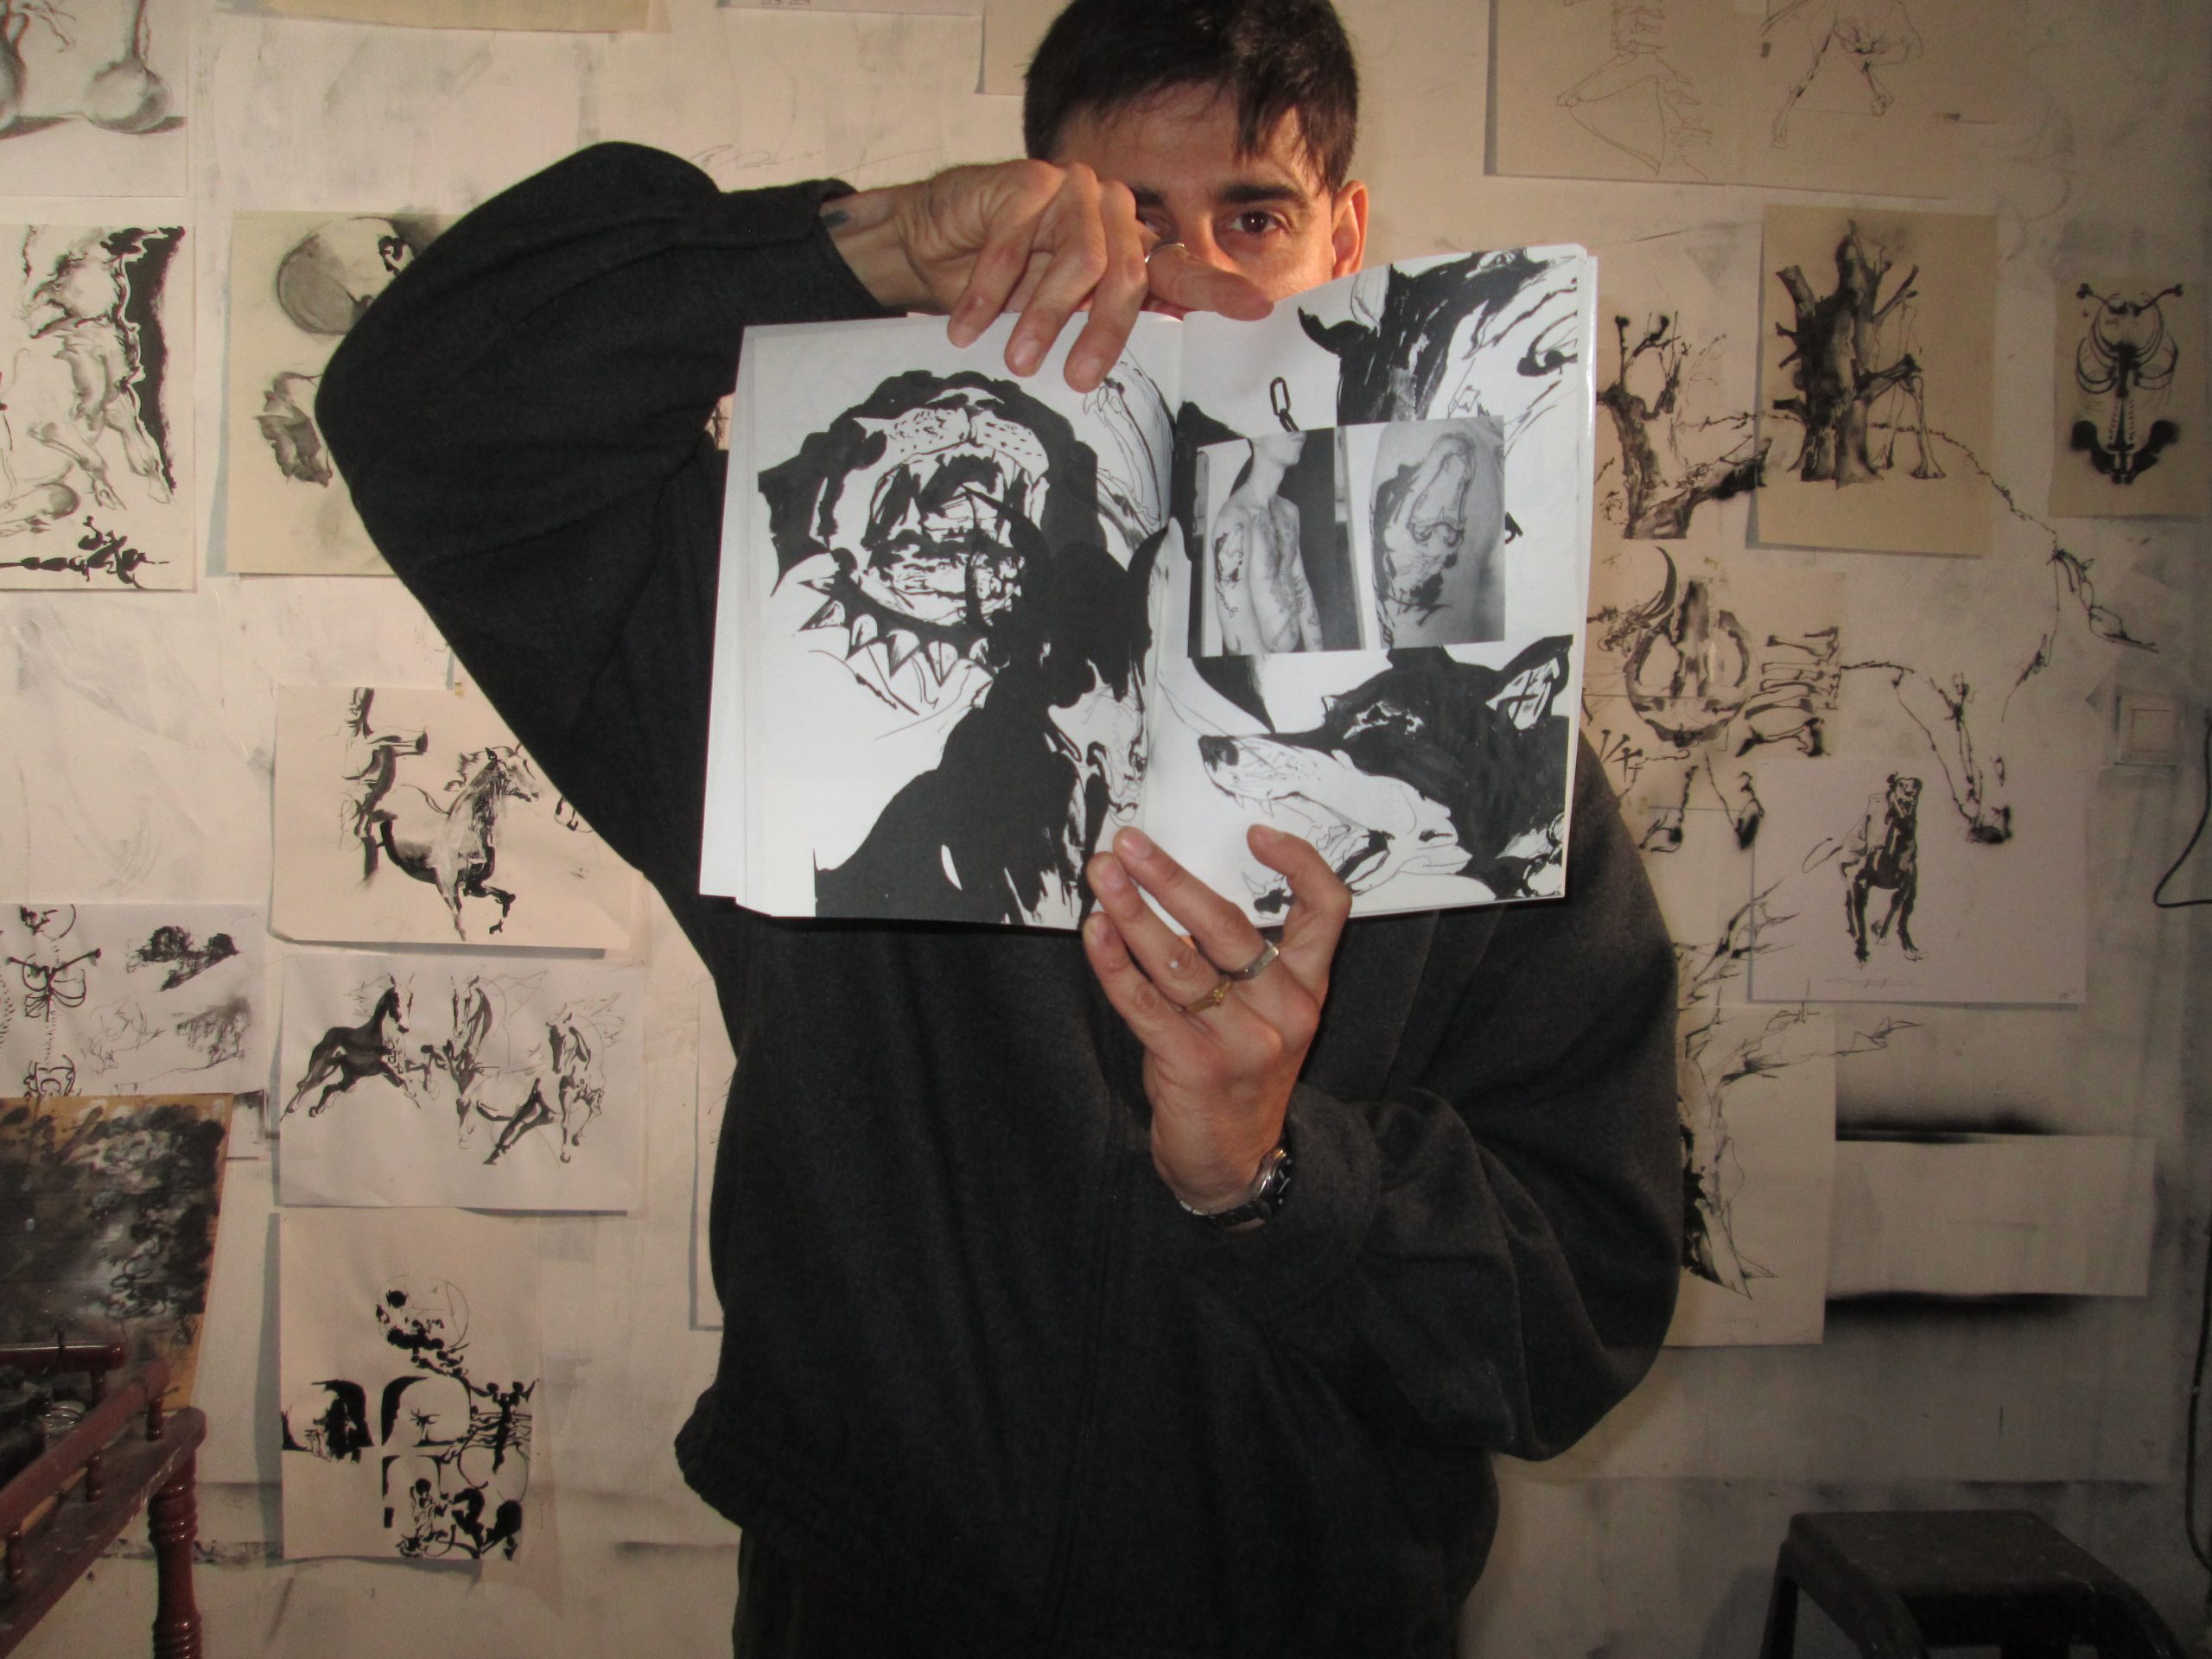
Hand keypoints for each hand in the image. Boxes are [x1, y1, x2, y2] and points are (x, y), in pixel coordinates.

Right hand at [824, 160, 1270, 392]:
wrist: (933, 245)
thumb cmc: (1002, 295)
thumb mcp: (1054, 322)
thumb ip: (1096, 337)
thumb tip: (1148, 389)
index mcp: (1132, 253)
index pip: (1182, 273)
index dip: (1217, 290)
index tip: (1256, 310)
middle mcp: (1114, 218)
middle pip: (1129, 274)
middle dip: (1104, 332)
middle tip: (1079, 379)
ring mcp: (1075, 193)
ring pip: (1080, 257)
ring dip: (1044, 316)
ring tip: (1018, 359)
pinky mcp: (1029, 182)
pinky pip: (1019, 243)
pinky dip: (990, 291)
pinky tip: (966, 325)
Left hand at [1083, 824, 1350, 1212]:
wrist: (1235, 1165)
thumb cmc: (1237, 1075)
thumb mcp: (1263, 1015)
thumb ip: (1240, 961)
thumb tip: (1175, 888)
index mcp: (1306, 986)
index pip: (1327, 909)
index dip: (1299, 863)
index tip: (1255, 832)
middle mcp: (1283, 1008)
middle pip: (1229, 925)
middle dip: (1171, 878)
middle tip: (1129, 843)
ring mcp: (1242, 1039)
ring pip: (1179, 960)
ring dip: (1133, 912)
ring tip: (1102, 876)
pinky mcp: (1194, 1066)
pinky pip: (1145, 1004)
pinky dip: (1115, 964)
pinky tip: (1096, 932)